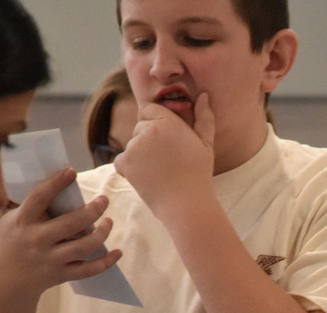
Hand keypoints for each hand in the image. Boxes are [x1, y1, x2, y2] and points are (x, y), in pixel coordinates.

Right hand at [0, 168, 121, 302]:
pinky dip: (105, 262)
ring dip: (102, 233)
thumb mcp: (4, 220)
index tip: (71, 172)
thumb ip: (16, 200)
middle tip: (104, 199)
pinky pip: (87, 270)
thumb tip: (32, 172)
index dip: (55, 184)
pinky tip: (118, 252)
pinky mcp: (61, 274)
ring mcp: (50, 259)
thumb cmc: (8, 243)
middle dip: (92, 210)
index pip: (39, 198)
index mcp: (22, 222)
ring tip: (109, 221)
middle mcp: (37, 240)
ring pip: (83, 247)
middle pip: (71, 224)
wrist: (6, 282)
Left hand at [114, 93, 215, 215]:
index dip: (155, 123)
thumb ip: (204, 117)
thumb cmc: (198, 174)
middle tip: (166, 161)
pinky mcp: (125, 162)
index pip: (147, 109)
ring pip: (131, 145)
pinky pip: (120, 161)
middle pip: (139, 127)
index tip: (166, 142)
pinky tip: (148, 178)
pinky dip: (129, 169)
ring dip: (140, 156)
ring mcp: (135, 146)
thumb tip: (203, 96)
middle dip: (147, 140)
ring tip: (159, 172)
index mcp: (168, 121)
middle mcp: (149, 130)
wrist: (187, 203)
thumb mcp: (206, 144)